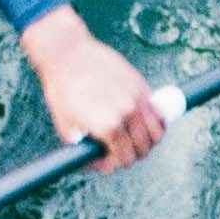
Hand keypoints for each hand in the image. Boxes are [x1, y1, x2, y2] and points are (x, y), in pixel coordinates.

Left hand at [24, 5, 169, 169]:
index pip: (124, 159)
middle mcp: (127, 114)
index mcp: (108, 126)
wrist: (67, 53)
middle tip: (119, 153)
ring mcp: (137, 99)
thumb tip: (90, 160)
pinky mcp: (141, 85)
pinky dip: (154, 123)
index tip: (106, 162)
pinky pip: (157, 113)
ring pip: (156, 133)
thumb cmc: (62, 88)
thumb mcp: (64, 124)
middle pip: (143, 149)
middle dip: (131, 156)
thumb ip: (81, 146)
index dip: (113, 165)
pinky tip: (142, 124)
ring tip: (134, 141)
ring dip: (147, 142)